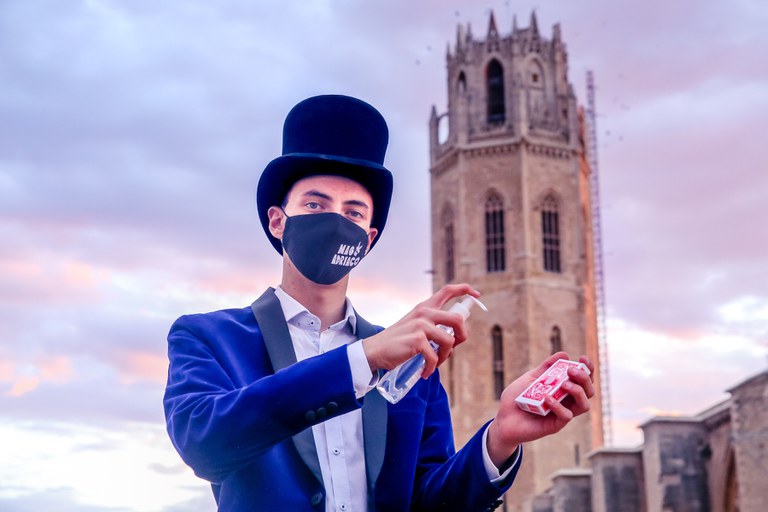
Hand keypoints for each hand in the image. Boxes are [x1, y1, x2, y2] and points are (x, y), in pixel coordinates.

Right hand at [362, 283, 479, 377]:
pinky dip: (432, 367)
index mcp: (425, 307)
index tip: (476, 295)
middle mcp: (424, 312)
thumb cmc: (397, 342)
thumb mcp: (415, 327)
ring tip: (434, 363)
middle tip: (453, 347)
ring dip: (445, 357)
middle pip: (458, 319)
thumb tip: (453, 341)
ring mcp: (421, 325)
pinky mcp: (417, 340)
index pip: (448, 291)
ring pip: (449, 341)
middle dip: (462, 336)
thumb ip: (432, 327)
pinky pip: (435, 357)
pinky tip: (425, 372)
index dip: (465, 290)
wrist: (375, 351)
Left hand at [486, 352, 595, 467]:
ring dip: (577, 391)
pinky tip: (547, 398)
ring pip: (584, 405)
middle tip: (571, 370)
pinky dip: (558, 405)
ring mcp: (561, 414)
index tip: (582, 358)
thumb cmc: (516, 398)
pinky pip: (566, 416)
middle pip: (589, 391)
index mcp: (563, 389)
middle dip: (584, 378)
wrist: (503, 417)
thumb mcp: (531, 378)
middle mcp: (566, 402)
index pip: (583, 380)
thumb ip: (546, 368)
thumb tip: (564, 354)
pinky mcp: (555, 425)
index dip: (587, 369)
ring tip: (564, 384)